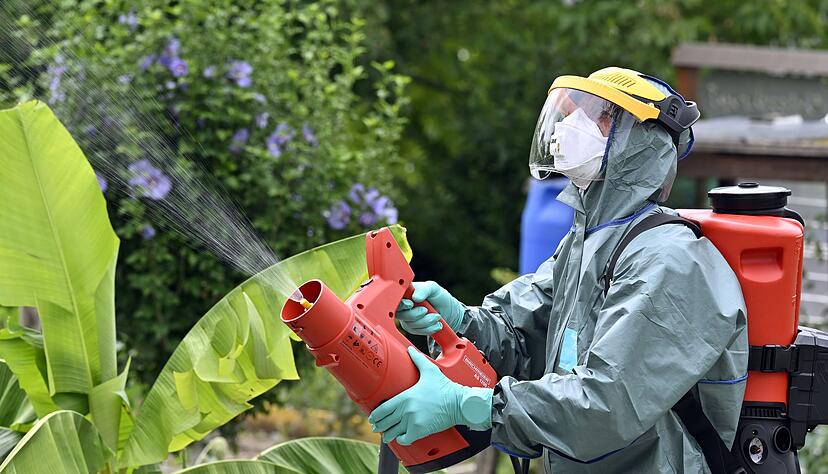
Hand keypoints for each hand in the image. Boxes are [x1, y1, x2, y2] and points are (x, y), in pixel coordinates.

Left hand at [368, 347, 492, 445]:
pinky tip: (401, 437)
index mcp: (405, 397)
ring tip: (387, 435)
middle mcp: (406, 410)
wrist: (459, 403)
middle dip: (379, 426)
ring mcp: (413, 422)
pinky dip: (401, 440)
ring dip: (388, 435)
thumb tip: (410, 349)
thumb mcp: (430, 370)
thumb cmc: (445, 388)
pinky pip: (404, 439)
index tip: (372, 418)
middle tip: (376, 427)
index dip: (375, 416)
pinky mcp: (420, 431)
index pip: (382, 409)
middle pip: (385, 422)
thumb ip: (417, 359)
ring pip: (393, 433)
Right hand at [396, 281, 464, 335]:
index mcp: (405, 293)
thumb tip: (415, 297)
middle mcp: (403, 306)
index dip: (400, 304)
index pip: (395, 299)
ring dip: (425, 322)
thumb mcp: (433, 288)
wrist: (449, 312)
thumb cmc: (439, 297)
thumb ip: (424, 289)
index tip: (410, 304)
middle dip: (415, 315)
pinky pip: (416, 331)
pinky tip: (436, 324)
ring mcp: (407, 318)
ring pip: (410, 324)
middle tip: (426, 310)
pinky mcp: (412, 328)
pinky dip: (428, 329)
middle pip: (400, 314)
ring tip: (437, 316)